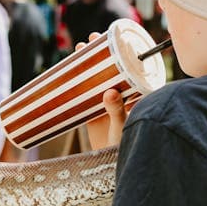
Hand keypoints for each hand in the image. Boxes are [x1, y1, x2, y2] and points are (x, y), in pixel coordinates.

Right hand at [77, 35, 130, 149]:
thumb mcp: (122, 126)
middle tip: (91, 39)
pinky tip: (69, 69)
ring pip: (98, 78)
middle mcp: (123, 97)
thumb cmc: (124, 146)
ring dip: (88, 63)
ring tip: (79, 48)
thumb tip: (110, 92)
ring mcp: (107, 103)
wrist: (110, 166)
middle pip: (113, 68)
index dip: (123, 53)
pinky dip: (77, 81)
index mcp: (137, 96)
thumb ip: (118, 110)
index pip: (132, 69)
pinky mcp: (93, 112)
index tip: (113, 40)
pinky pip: (85, 93)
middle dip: (102, 53)